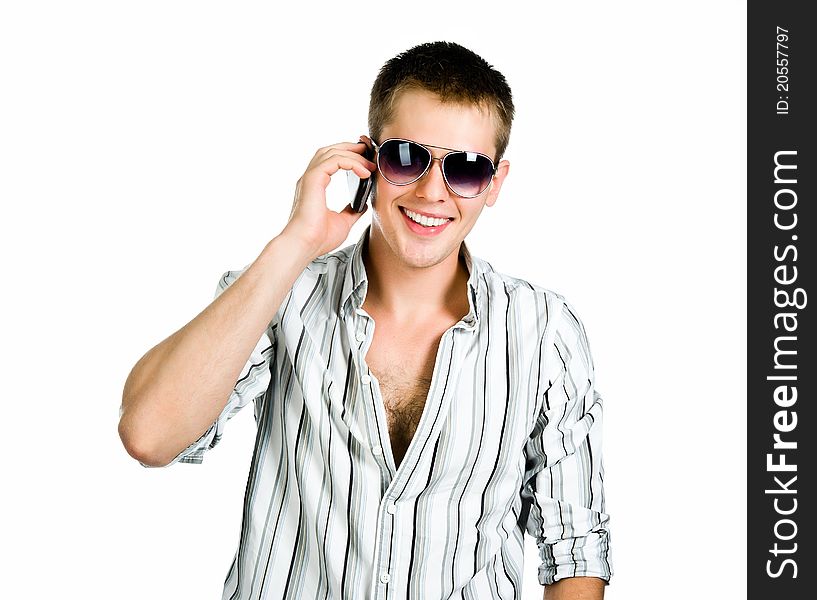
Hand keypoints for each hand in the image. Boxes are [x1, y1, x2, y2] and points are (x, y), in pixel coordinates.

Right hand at [282, 138, 375, 260]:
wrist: (304, 246)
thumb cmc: (318, 239)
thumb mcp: (343, 222)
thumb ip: (352, 211)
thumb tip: (363, 204)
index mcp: (315, 186)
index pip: (331, 160)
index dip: (349, 155)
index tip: (367, 160)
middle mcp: (311, 179)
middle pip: (330, 150)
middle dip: (351, 147)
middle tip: (370, 151)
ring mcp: (310, 178)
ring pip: (332, 152)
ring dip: (354, 155)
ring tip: (370, 164)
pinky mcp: (313, 180)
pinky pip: (334, 161)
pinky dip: (351, 162)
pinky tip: (364, 172)